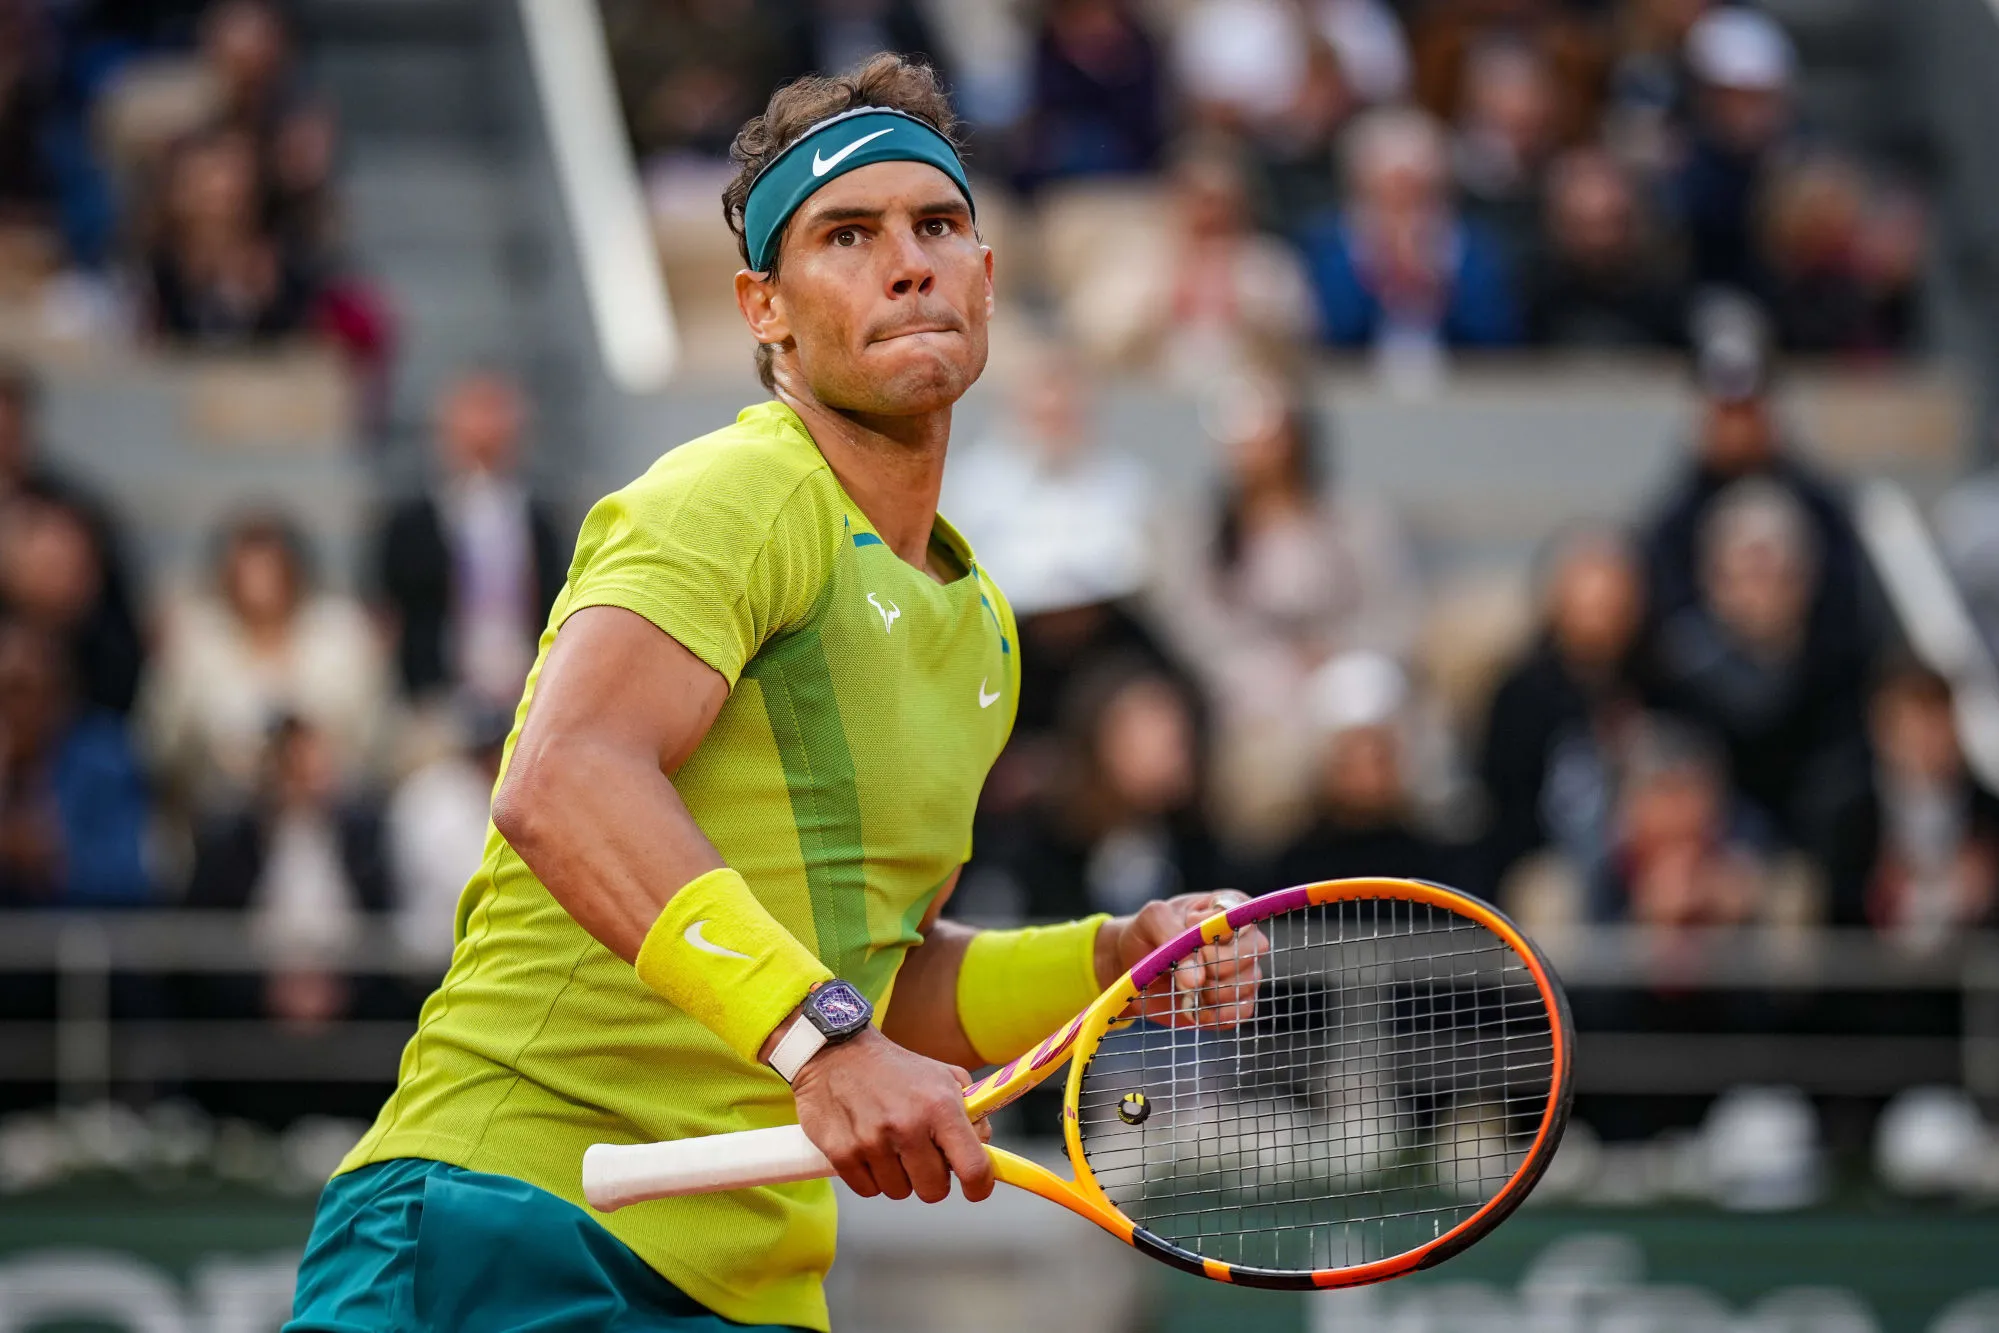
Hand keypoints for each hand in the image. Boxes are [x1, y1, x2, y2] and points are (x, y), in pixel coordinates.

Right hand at [786, 1026, 994, 1203]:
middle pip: (934, 1191)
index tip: (975, 1188)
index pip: (973, 1168)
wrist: (836, 1051)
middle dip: (932, 1179)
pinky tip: (868, 1150)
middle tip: (922, 1157)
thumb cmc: (894, 1068)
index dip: (979, 1187)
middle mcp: (907, 1125)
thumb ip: (971, 1112)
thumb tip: (984, 1147)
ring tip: (890, 1146)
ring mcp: (872, 1142)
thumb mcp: (943, 1076)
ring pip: (898, 1192)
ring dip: (898, 1177)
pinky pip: (867, 1190)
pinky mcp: (841, 1153)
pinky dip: (870, 1177)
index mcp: (940, 1105)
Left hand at [1096, 890, 1268, 1029]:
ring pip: (1250, 982)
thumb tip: (1196, 979)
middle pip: (1254, 949)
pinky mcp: (1235, 1001)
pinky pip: (1243, 1011)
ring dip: (1213, 991)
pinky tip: (1194, 1009)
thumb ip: (1172, 936)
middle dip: (1216, 964)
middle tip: (1184, 967)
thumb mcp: (1151, 920)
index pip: (1241, 915)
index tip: (1187, 931)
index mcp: (1226, 906)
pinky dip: (1216, 1014)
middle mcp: (1241, 937)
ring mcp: (1242, 970)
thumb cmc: (1146, 935)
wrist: (1132, 968)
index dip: (1215, 931)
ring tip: (1185, 989)